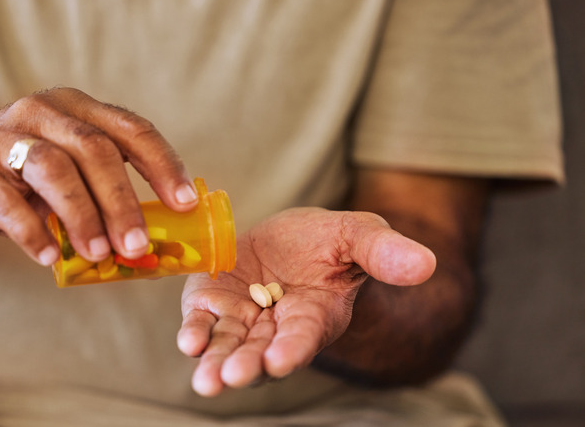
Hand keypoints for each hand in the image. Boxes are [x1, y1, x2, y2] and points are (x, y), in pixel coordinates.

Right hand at [0, 88, 197, 264]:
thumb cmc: (17, 178)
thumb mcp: (64, 173)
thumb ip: (100, 194)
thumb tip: (151, 243)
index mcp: (76, 110)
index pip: (132, 130)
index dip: (163, 165)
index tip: (184, 202)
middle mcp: (43, 113)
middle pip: (96, 151)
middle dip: (123, 202)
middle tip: (138, 245)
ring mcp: (4, 137)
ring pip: (54, 169)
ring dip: (82, 216)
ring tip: (98, 254)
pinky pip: (6, 201)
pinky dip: (31, 231)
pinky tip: (47, 257)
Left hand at [177, 207, 435, 395]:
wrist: (291, 238)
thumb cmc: (331, 242)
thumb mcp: (359, 236)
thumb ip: (384, 253)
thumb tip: (426, 264)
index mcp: (315, 316)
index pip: (303, 337)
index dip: (292, 349)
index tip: (280, 359)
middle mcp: (276, 327)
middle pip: (260, 353)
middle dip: (247, 366)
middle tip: (232, 377)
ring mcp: (242, 318)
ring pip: (228, 346)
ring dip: (216, 362)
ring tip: (207, 380)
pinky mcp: (213, 302)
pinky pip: (203, 322)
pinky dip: (195, 332)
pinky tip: (189, 341)